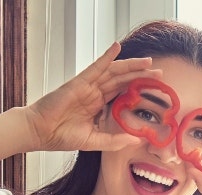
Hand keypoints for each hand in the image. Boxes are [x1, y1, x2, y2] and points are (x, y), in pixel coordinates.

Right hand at [22, 43, 160, 151]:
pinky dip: (107, 56)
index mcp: (98, 105)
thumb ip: (114, 140)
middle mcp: (95, 93)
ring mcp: (88, 86)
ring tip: (148, 61)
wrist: (40, 132)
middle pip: (122, 80)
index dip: (139, 89)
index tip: (156, 88)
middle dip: (141, 75)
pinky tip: (117, 47)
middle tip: (160, 73)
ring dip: (131, 65)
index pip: (123, 93)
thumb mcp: (94, 141)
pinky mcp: (79, 82)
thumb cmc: (62, 136)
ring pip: (114, 72)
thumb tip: (136, 140)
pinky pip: (96, 67)